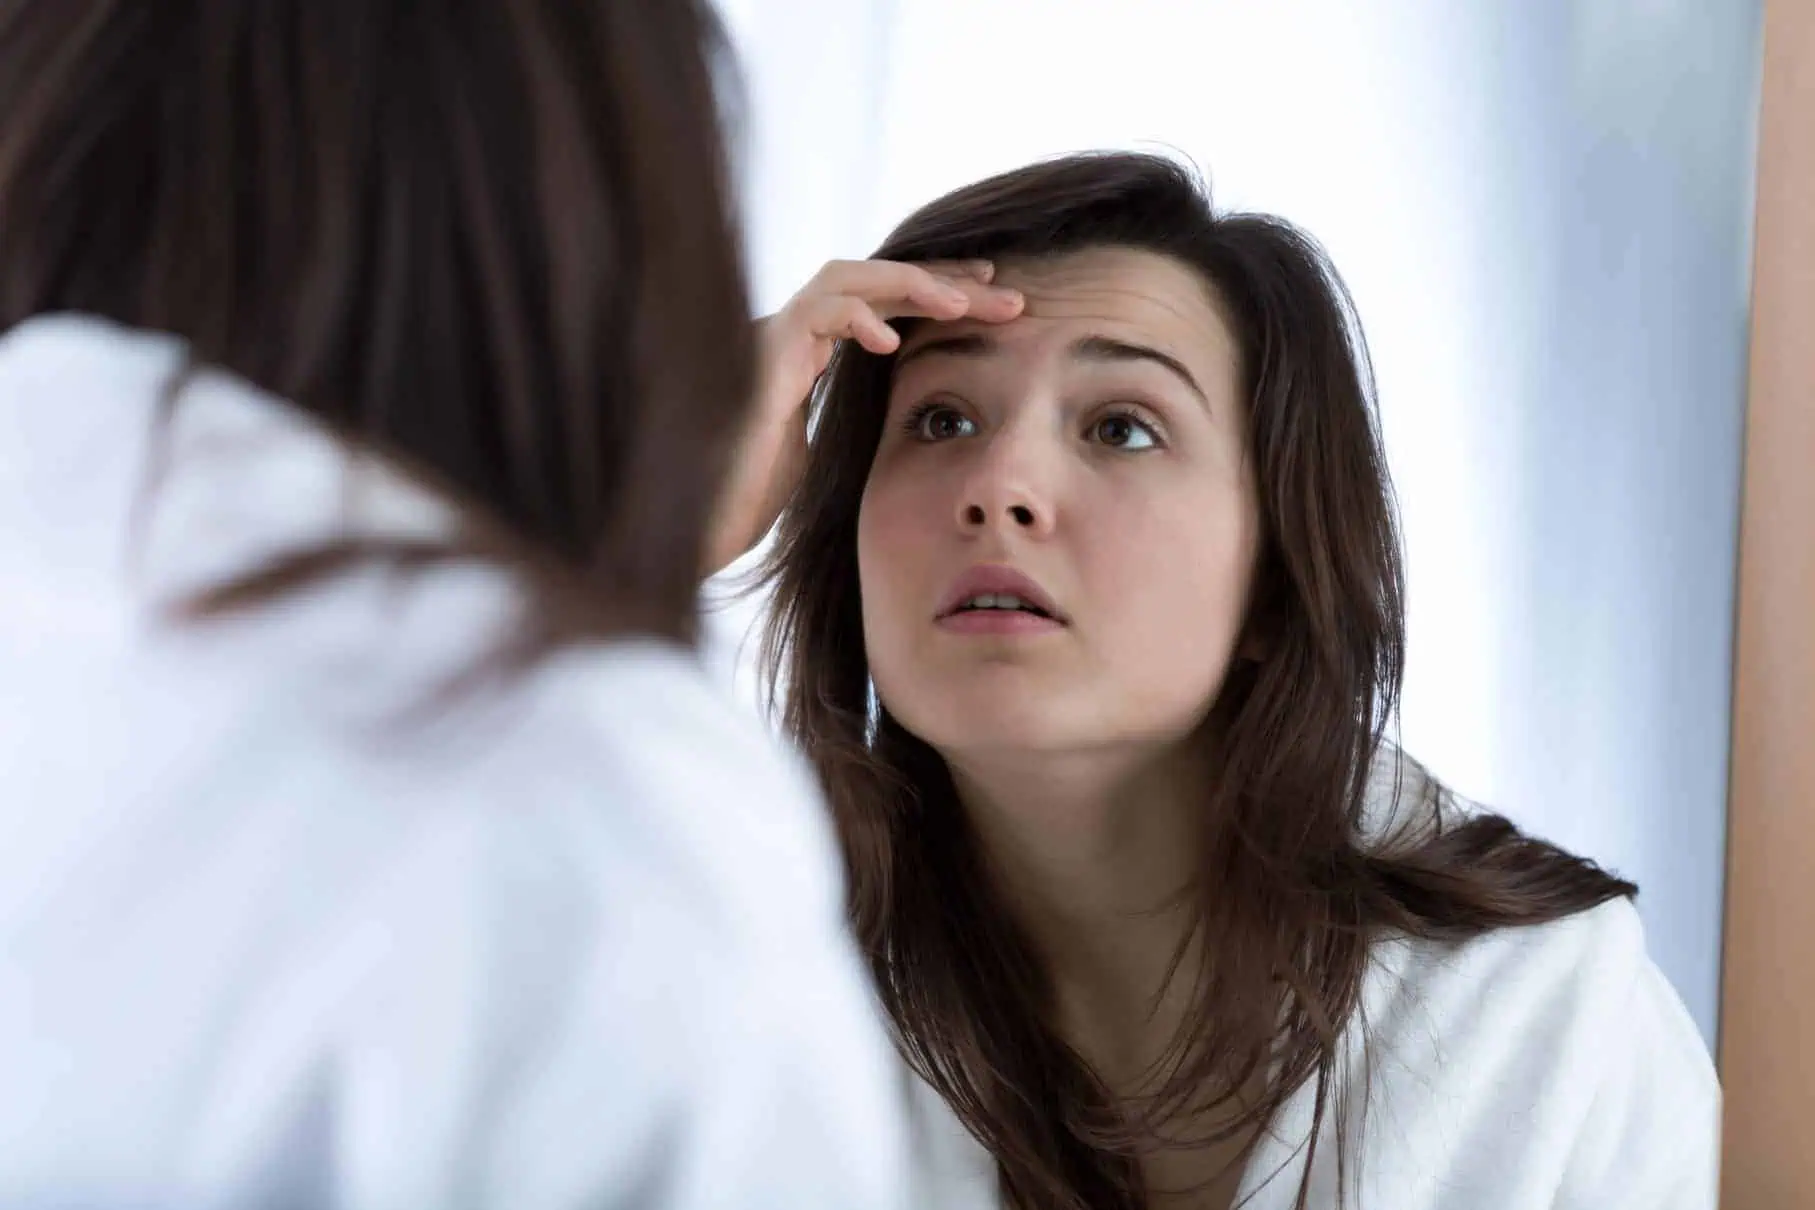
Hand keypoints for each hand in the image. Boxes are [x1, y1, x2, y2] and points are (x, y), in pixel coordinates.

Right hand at [705, 258, 1023, 576]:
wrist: (703, 518)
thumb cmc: (755, 494)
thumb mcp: (831, 450)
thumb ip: (861, 417)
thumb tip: (923, 418)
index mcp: (813, 351)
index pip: (885, 301)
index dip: (939, 292)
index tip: (995, 295)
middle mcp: (792, 333)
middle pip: (875, 281)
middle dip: (943, 282)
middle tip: (1006, 295)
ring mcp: (773, 337)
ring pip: (844, 278)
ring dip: (908, 285)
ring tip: (959, 305)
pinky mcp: (760, 355)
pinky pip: (813, 313)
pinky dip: (855, 317)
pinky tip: (889, 342)